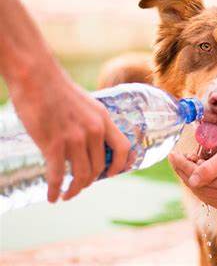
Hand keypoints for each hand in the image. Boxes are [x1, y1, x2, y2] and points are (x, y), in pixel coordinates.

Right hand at [8, 67, 130, 202]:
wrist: (36, 76)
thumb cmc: (57, 89)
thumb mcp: (86, 104)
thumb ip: (91, 122)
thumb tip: (90, 141)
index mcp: (103, 119)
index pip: (123, 148)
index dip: (120, 165)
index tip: (111, 175)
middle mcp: (94, 130)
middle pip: (99, 167)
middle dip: (90, 181)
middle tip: (80, 185)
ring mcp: (75, 138)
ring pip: (81, 175)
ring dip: (74, 190)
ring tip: (66, 194)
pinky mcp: (53, 144)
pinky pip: (58, 176)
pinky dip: (55, 190)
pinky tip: (52, 197)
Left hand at [169, 126, 216, 208]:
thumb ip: (212, 166)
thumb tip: (192, 180)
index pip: (198, 179)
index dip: (182, 167)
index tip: (172, 154)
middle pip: (201, 190)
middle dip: (186, 174)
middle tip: (178, 158)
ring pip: (209, 197)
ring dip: (196, 182)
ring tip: (190, 165)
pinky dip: (208, 188)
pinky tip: (203, 176)